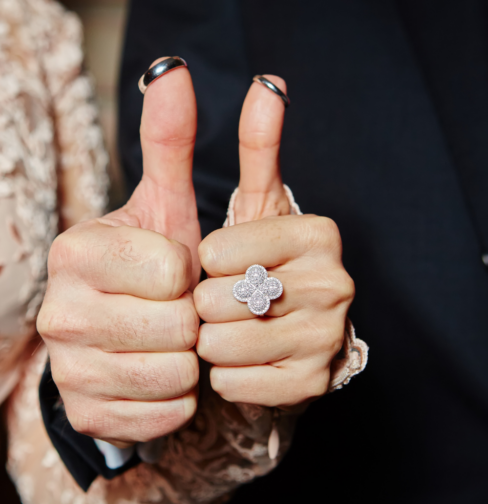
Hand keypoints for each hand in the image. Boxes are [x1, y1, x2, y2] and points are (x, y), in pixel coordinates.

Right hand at [37, 59, 200, 445]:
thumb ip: (168, 143)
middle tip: (173, 311)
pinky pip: (163, 416)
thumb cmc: (147, 268)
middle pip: (176, 326)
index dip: (189, 273)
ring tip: (166, 342)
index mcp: (72, 252)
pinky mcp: (83, 414)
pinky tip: (156, 376)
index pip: (173, 269)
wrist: (116, 337)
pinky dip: (175, 400)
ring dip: (186, 360)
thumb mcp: (161, 206)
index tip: (173, 271)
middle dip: (191, 320)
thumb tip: (173, 72)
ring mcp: (65, 369)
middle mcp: (56, 312)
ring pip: (173, 375)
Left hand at [194, 76, 353, 409]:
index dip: (204, 261)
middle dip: (205, 303)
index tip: (221, 262)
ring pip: (221, 345)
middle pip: (216, 301)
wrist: (280, 332)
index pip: (217, 252)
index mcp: (317, 233)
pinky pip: (232, 382)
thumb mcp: (255, 202)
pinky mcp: (310, 384)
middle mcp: (334, 284)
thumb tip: (268, 84)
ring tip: (232, 327)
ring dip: (211, 340)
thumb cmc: (257, 261)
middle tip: (226, 299)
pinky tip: (243, 358)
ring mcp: (327, 338)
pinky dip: (225, 374)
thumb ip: (260, 146)